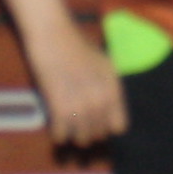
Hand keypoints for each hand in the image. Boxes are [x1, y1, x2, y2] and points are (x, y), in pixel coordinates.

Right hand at [27, 19, 129, 153]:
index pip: (119, 127)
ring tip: (66, 123)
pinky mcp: (59, 108)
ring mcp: (81, 107)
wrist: (53, 34)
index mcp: (114, 90)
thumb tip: (105, 107)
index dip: (107, 125)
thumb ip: (107, 87)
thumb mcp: (103, 64)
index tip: (96, 120)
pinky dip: (57, 134)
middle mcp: (101, 101)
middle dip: (89, 129)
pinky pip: (60, 136)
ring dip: (74, 133)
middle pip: (99, 135)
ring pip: (81, 139)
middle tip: (77, 121)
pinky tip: (55, 125)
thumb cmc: (77, 44)